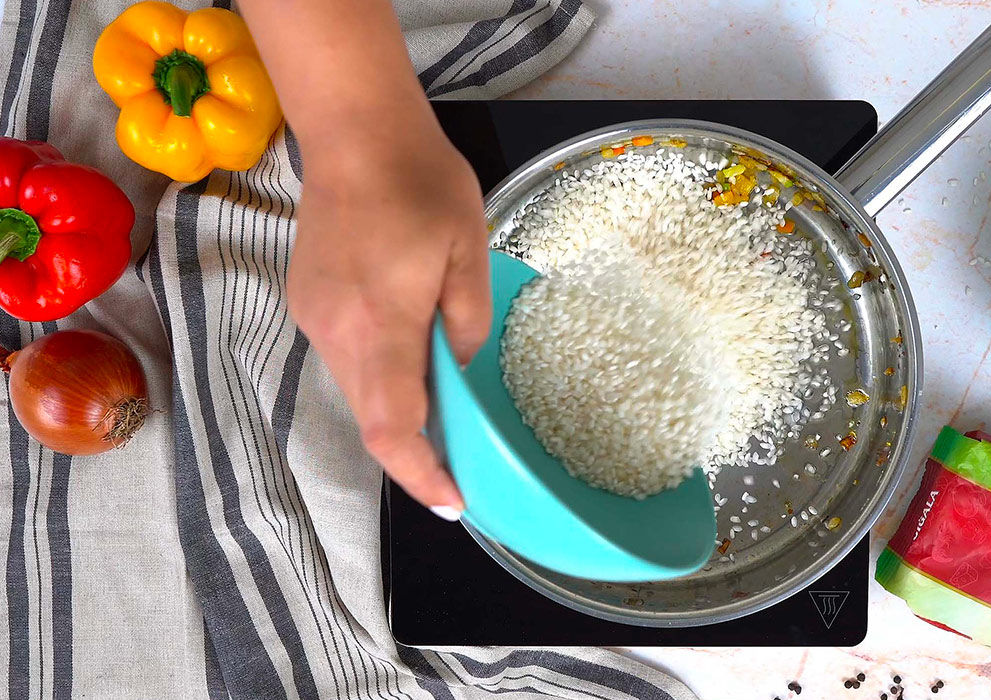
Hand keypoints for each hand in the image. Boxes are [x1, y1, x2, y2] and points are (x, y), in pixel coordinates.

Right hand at [288, 135, 490, 516]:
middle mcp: (336, 331)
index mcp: (381, 323)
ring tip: (443, 403)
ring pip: (358, 389)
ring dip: (399, 406)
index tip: (453, 501)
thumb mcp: (469, 250)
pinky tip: (410, 349)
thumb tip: (461, 373)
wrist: (354, 132)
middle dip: (418, 447)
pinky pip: (347, 357)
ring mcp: (314, 317)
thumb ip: (468, 322)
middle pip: (374, 415)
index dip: (420, 473)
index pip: (392, 426)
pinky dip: (380, 372)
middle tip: (463, 458)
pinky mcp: (306, 302)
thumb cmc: (422, 182)